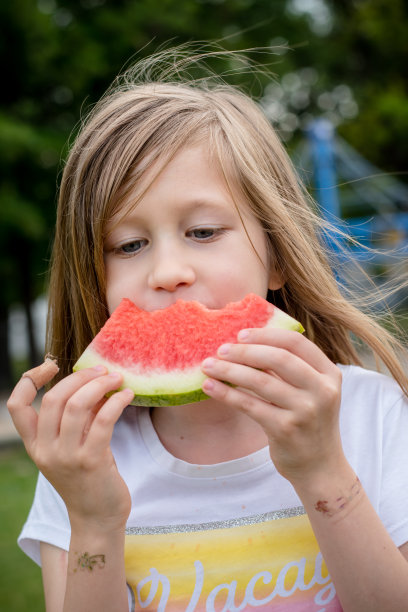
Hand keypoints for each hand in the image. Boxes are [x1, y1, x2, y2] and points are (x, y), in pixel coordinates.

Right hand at [7, 365, 133, 531]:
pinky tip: (127, 395)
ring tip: (117, 378)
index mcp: (35, 445)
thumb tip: (94, 381)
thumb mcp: (71, 447)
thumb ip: (75, 418)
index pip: (16, 406)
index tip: (52, 365)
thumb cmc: (88, 477)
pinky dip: (116, 401)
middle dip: (79, 377)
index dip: (29, 380)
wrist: (97, 518)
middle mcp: (45, 450)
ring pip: (77, 405)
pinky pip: (103, 420)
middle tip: (102, 370)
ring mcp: (67, 457)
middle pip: (53, 399)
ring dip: (100, 385)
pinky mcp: (92, 461)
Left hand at [201, 327, 344, 486]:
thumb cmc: (309, 422)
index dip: (265, 334)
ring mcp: (305, 410)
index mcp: (329, 374)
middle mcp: (322, 390)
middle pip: (278, 358)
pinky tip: (210, 387)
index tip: (240, 334)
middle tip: (220, 349)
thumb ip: (290, 368)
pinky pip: (249, 405)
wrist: (320, 468)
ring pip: (260, 380)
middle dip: (244, 351)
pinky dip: (226, 393)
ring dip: (229, 370)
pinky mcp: (286, 430)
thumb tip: (247, 342)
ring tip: (208, 366)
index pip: (295, 342)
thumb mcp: (311, 391)